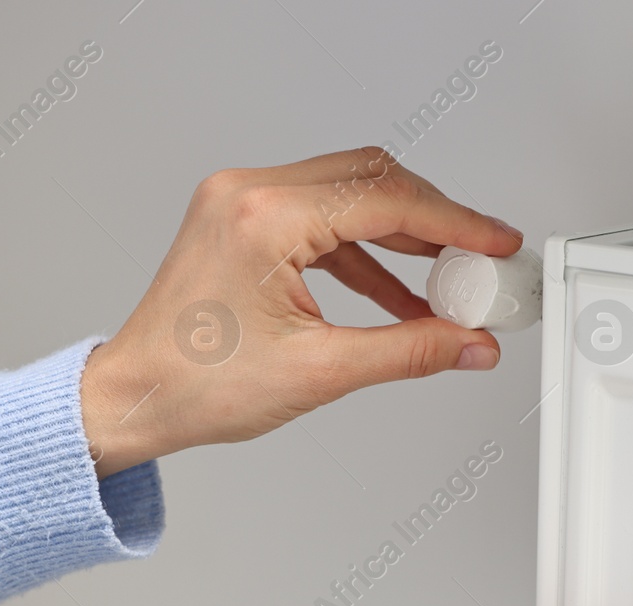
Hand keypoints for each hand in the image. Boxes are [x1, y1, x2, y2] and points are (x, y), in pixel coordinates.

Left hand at [79, 148, 522, 476]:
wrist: (137, 398)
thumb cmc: (195, 385)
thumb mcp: (320, 372)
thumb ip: (409, 350)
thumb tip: (468, 343)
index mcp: (264, 218)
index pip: (386, 200)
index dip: (456, 223)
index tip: (495, 244)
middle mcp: (248, 194)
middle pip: (372, 180)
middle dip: (435, 221)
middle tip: (478, 262)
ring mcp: (241, 201)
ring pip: (349, 194)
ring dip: (402, 236)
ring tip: (446, 281)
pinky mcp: (241, 220)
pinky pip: (321, 218)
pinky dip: (364, 252)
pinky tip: (397, 295)